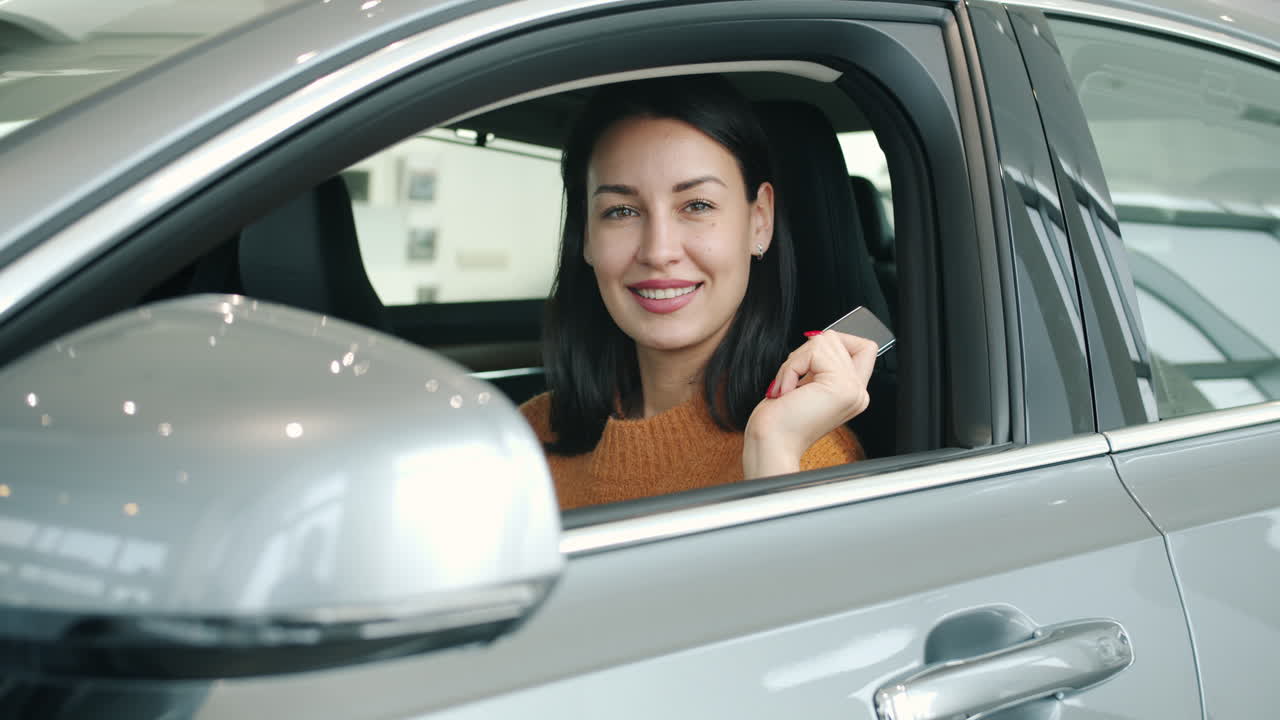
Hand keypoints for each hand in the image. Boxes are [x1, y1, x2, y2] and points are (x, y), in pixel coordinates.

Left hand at [742, 330, 877, 478]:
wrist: (771, 445)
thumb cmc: (778, 421)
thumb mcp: (805, 386)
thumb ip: (821, 365)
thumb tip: (818, 338)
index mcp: (852, 393)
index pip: (864, 347)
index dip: (834, 344)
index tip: (809, 365)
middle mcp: (858, 392)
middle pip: (837, 338)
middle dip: (804, 354)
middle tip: (793, 383)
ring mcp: (853, 389)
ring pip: (824, 341)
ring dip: (795, 361)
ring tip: (790, 389)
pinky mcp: (842, 386)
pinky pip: (814, 351)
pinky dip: (792, 366)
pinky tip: (788, 391)